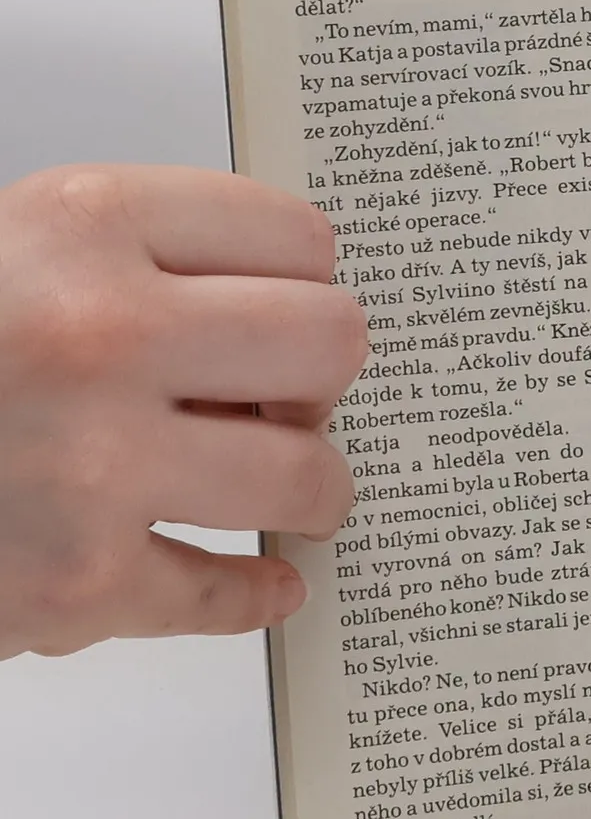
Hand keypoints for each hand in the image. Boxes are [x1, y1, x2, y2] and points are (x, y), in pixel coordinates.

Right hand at [0, 165, 366, 657]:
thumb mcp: (7, 252)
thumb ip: (138, 264)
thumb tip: (290, 317)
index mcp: (80, 224)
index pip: (298, 239)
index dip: (304, 283)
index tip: (291, 312)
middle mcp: (94, 334)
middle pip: (331, 345)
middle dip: (318, 381)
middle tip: (288, 403)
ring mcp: (90, 466)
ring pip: (309, 475)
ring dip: (310, 489)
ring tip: (283, 492)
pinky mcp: (75, 584)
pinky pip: (232, 593)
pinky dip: (254, 593)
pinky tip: (258, 579)